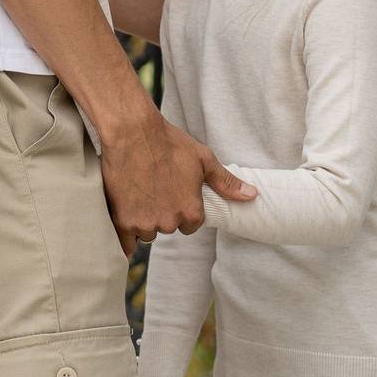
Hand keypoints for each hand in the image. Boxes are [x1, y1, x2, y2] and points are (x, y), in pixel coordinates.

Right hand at [98, 114, 254, 256]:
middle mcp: (171, 223)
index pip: (189, 225)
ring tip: (137, 192)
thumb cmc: (169, 142)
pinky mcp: (123, 222)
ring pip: (146, 232)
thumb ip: (226, 183)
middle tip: (153, 188)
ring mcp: (146, 224)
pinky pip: (126, 245)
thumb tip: (252, 196)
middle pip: (167, 228)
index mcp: (192, 212)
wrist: (133, 132)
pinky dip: (126, 236)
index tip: (172, 192)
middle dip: (162, 213)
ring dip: (142, 220)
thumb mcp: (203, 159)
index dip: (181, 208)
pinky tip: (126, 217)